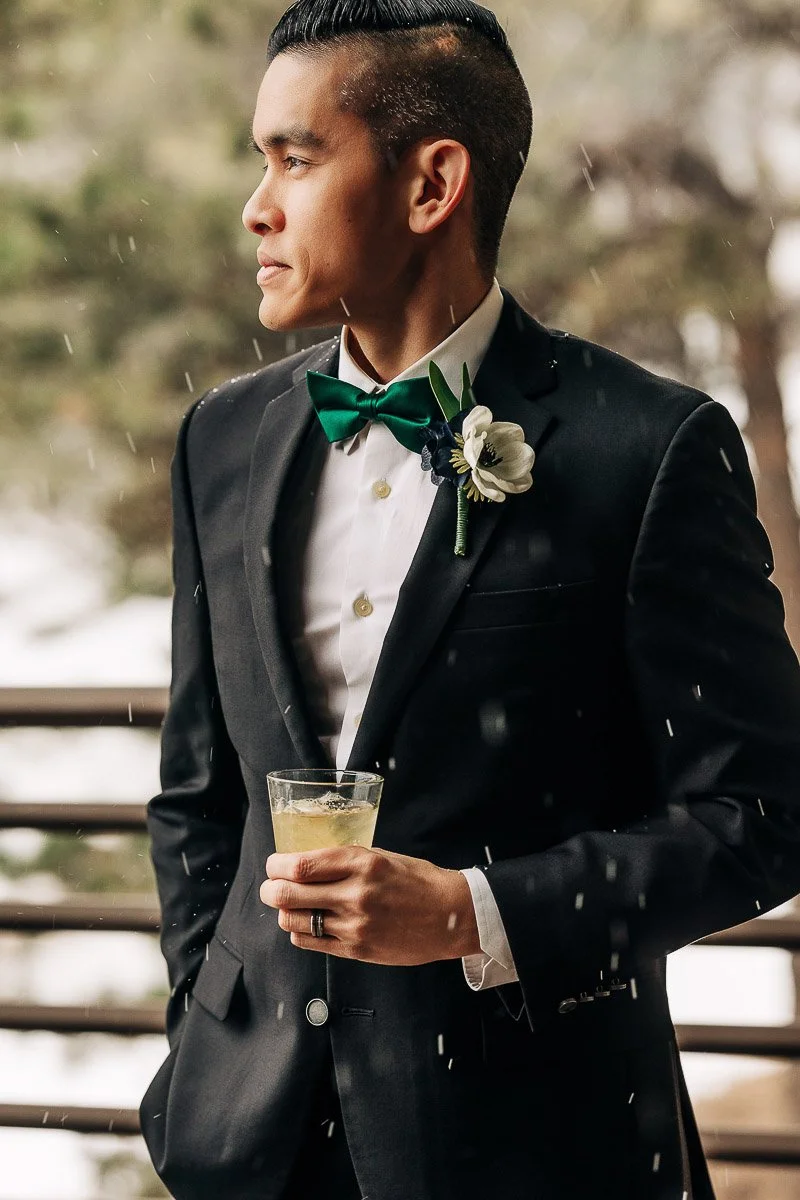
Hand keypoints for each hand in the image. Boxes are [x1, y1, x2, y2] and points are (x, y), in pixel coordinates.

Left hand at [259, 845, 481, 964]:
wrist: (450, 916)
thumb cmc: (417, 881)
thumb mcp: (381, 856)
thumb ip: (344, 861)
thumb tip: (304, 864)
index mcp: (362, 863)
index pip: (301, 865)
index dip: (277, 865)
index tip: (273, 864)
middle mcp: (355, 894)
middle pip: (289, 894)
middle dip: (271, 889)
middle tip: (269, 887)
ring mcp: (355, 925)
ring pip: (295, 921)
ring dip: (283, 912)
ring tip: (286, 906)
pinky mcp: (357, 950)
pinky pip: (311, 943)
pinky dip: (299, 933)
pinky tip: (304, 925)